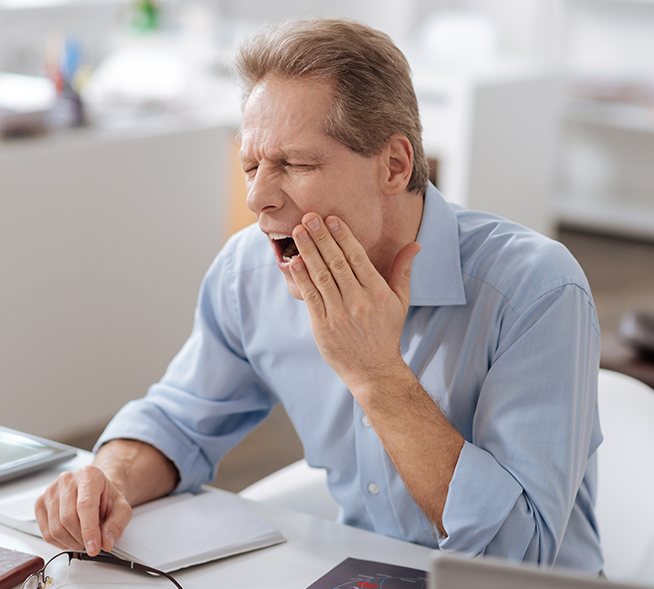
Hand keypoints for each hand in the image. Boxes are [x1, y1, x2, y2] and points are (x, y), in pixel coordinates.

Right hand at [34, 465, 131, 555]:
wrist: (95, 490)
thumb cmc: (106, 497)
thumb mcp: (121, 508)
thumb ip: (116, 524)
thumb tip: (106, 542)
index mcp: (89, 475)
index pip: (85, 505)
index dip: (89, 530)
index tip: (94, 548)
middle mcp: (67, 480)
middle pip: (68, 518)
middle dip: (81, 538)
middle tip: (92, 543)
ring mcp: (51, 491)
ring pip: (55, 528)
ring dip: (71, 542)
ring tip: (83, 538)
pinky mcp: (40, 503)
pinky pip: (46, 533)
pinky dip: (60, 542)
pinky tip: (71, 537)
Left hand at [289, 213, 419, 390]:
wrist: (373, 370)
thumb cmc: (386, 332)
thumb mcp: (400, 301)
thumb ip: (402, 271)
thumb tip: (415, 245)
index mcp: (377, 293)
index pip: (357, 258)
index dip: (343, 237)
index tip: (331, 219)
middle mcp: (358, 301)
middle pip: (337, 263)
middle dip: (322, 238)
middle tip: (309, 217)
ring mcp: (339, 314)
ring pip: (321, 276)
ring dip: (308, 252)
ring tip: (298, 232)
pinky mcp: (323, 326)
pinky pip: (311, 297)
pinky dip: (302, 278)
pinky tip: (293, 261)